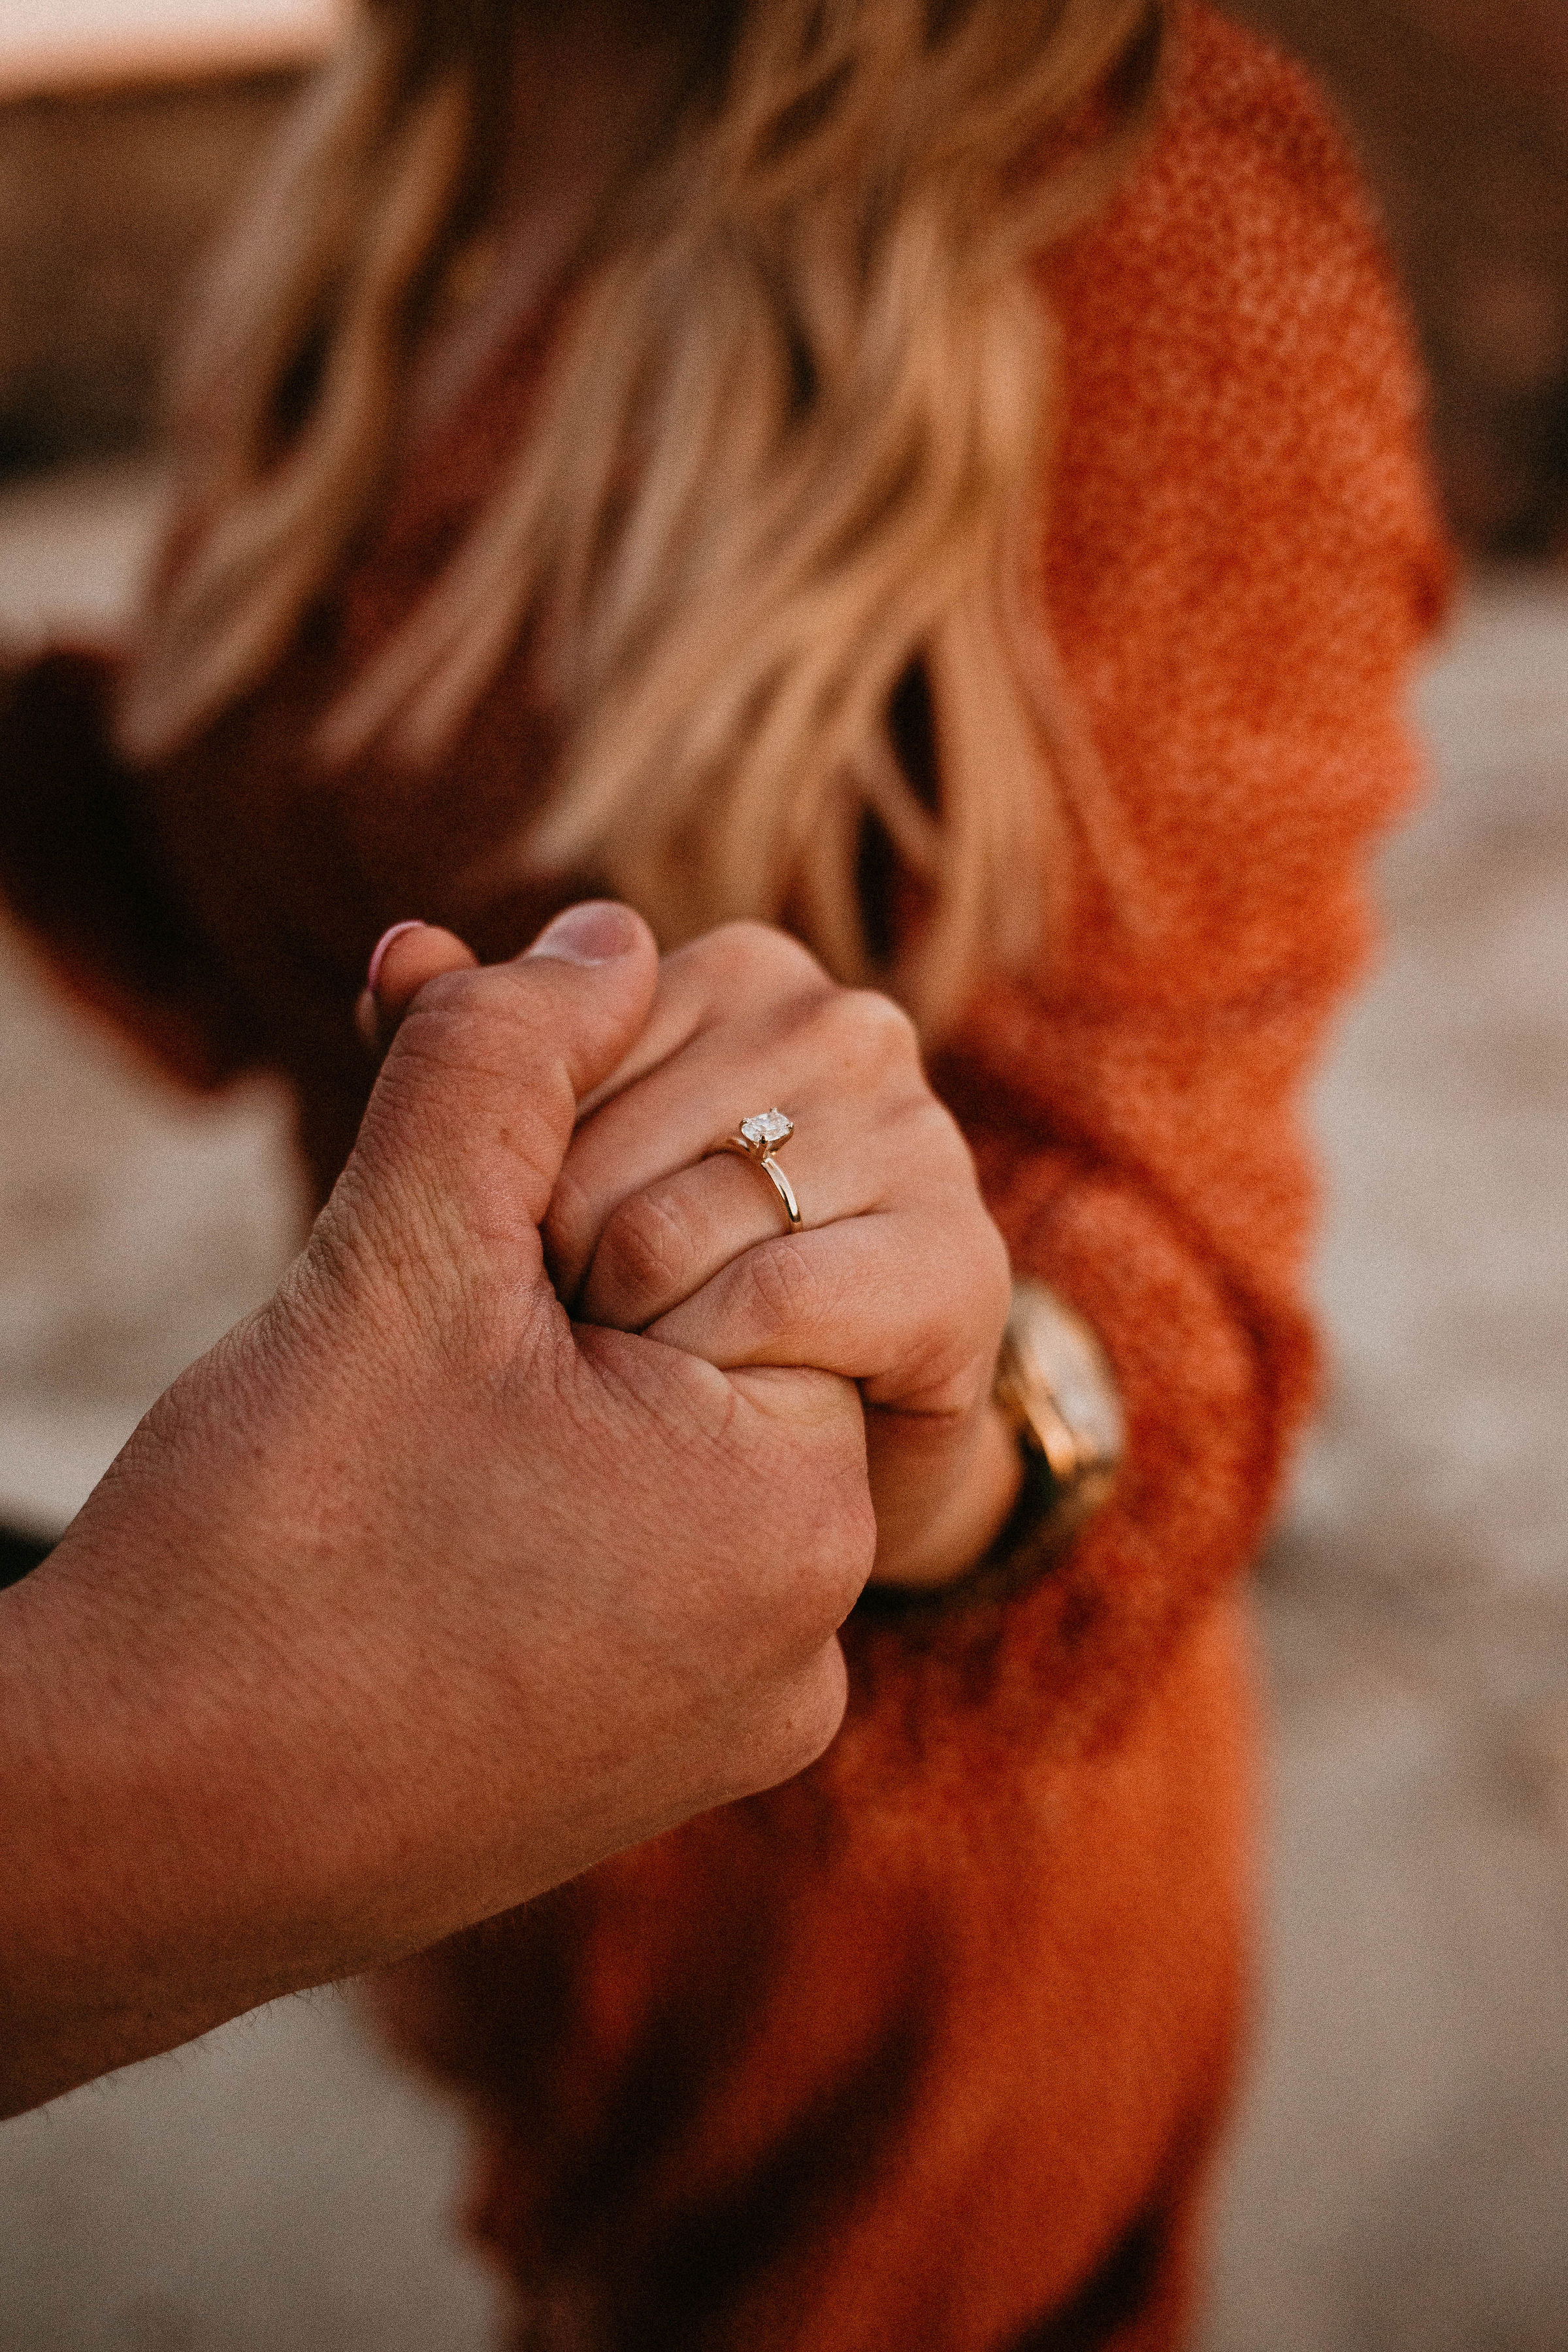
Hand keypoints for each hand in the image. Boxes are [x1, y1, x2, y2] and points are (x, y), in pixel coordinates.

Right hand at [1, 904, 872, 2117]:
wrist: (130, 1840)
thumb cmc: (263, 1553)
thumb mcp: (398, 1255)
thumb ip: (513, 1057)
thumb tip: (611, 934)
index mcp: (798, 1510)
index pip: (786, 1217)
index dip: (626, 1159)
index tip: (502, 1212)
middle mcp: (809, 1637)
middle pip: (743, 1322)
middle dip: (598, 1249)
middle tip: (446, 1296)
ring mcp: (734, 1716)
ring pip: (689, 1433)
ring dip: (567, 1357)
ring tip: (414, 1397)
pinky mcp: (654, 1762)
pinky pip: (653, 1552)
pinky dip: (561, 1479)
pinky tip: (430, 1493)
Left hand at [373, 917, 1018, 1588]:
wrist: (782, 1484)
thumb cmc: (646, 1303)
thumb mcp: (528, 1175)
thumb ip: (463, 1062)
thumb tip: (403, 945)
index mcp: (745, 974)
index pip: (554, 1051)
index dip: (512, 1183)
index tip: (546, 1248)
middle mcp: (847, 1029)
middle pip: (600, 1150)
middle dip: (561, 1263)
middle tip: (600, 1328)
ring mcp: (920, 1137)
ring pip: (673, 1230)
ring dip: (628, 1331)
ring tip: (660, 1366)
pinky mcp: (959, 1262)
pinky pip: (767, 1302)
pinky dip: (712, 1368)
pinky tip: (732, 1393)